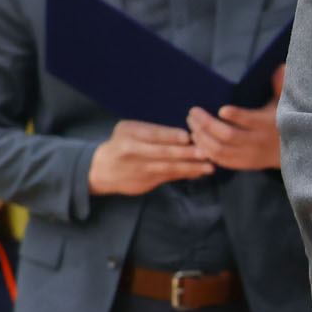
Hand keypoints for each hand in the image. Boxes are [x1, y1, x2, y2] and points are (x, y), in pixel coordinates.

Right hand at [88, 119, 211, 195]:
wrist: (102, 169)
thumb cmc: (122, 144)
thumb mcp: (130, 131)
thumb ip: (153, 132)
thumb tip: (186, 135)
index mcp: (129, 132)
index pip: (153, 133)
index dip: (171, 136)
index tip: (188, 137)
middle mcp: (132, 150)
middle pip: (162, 151)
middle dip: (186, 152)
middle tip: (206, 151)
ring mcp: (139, 167)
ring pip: (168, 167)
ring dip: (191, 167)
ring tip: (209, 166)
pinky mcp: (146, 181)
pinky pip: (169, 176)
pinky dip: (186, 174)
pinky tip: (200, 172)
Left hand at [188, 66, 284, 171]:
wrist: (295, 152)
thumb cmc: (283, 121)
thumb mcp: (284, 104)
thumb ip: (280, 86)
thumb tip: (280, 68)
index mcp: (268, 124)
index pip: (250, 121)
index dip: (235, 116)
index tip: (221, 109)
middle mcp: (258, 141)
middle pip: (228, 135)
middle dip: (206, 124)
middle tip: (193, 113)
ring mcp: (250, 155)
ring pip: (220, 150)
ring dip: (202, 137)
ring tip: (193, 125)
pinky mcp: (244, 164)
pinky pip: (220, 160)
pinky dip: (206, 151)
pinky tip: (198, 140)